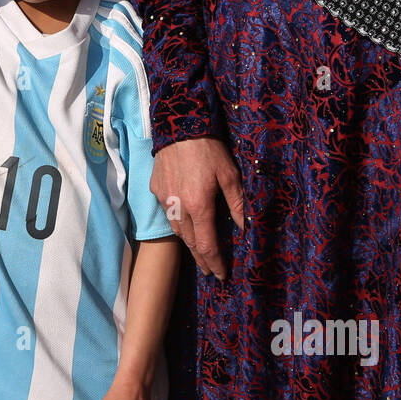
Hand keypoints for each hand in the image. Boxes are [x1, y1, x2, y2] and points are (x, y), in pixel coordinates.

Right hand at [151, 136, 244, 279]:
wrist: (179, 124)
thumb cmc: (209, 148)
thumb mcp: (230, 175)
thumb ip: (237, 204)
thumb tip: (244, 228)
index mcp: (199, 206)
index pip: (207, 245)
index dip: (215, 263)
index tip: (222, 275)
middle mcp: (178, 208)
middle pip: (190, 243)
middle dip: (202, 260)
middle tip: (211, 272)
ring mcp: (164, 199)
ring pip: (176, 231)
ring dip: (189, 244)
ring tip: (199, 253)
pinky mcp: (155, 189)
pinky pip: (167, 213)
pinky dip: (177, 223)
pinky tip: (184, 223)